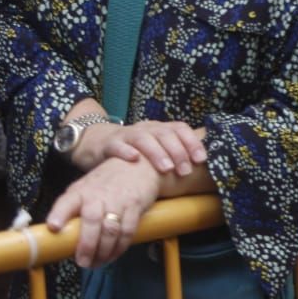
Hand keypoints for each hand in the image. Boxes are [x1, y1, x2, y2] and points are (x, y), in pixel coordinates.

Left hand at [47, 156, 161, 267]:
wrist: (139, 165)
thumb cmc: (106, 182)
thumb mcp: (84, 188)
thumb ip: (72, 209)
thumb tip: (59, 239)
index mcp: (80, 192)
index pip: (67, 202)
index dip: (59, 214)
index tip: (54, 227)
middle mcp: (98, 195)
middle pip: (92, 221)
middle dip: (87, 246)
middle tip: (83, 262)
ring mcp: (119, 200)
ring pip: (111, 230)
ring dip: (104, 251)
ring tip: (98, 263)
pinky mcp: (135, 205)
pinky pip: (128, 231)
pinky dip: (120, 247)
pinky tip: (114, 254)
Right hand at [81, 120, 205, 176]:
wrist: (96, 142)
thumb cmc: (133, 150)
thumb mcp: (154, 149)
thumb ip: (172, 154)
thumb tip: (199, 167)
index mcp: (159, 128)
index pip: (180, 129)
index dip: (192, 142)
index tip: (201, 159)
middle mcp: (146, 128)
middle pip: (165, 134)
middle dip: (178, 152)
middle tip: (185, 170)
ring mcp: (127, 134)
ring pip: (144, 139)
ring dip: (157, 153)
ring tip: (167, 168)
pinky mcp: (109, 144)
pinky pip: (118, 146)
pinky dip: (126, 151)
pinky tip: (134, 159)